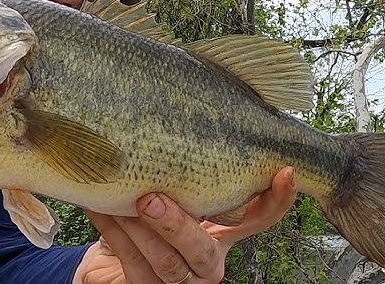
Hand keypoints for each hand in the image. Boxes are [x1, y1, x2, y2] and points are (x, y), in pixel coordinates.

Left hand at [74, 166, 296, 283]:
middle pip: (204, 250)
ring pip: (166, 261)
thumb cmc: (141, 219)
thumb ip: (177, 171)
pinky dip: (114, 233)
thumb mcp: (166, 191)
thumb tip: (172, 116)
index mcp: (221, 234)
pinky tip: (99, 208)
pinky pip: (132, 263)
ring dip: (138, 228)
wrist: (107, 265)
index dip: (276, 200)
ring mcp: (178, 282)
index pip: (258, 220)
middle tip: (151, 199)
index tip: (285, 170)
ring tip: (119, 200)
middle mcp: (206, 262)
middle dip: (178, 225)